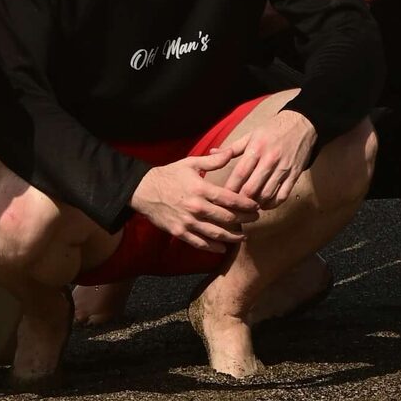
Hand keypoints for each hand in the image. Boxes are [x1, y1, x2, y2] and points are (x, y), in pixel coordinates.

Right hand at [131, 154, 258, 258]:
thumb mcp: (191, 163)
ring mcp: (188, 222)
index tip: (256, 206)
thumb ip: (213, 161)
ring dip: (233, 236)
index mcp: (201, 189)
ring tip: (244, 236)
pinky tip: (223, 247)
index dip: (246, 204)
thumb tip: (230, 152)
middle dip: (245, 219)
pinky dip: (213, 247)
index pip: (230, 199)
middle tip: (255, 219)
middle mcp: (196, 207)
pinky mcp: (180, 232)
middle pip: (227, 218)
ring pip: (216, 234)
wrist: (144, 190)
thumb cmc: (169, 174)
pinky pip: (200, 243)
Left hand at [218, 107, 316, 208]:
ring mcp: (283, 168)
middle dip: (241, 200)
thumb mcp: (251, 134)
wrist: (302, 123)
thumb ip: (232, 147)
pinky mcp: (294, 175)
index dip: (230, 188)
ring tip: (248, 206)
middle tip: (234, 206)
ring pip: (267, 194)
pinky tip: (265, 204)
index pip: (240, 173)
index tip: (222, 197)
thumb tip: (212, 153)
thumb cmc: (273, 129)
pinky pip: (282, 195)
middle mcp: (269, 159)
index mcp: (256, 148)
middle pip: (252, 188)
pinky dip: (272, 204)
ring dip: (256, 203)